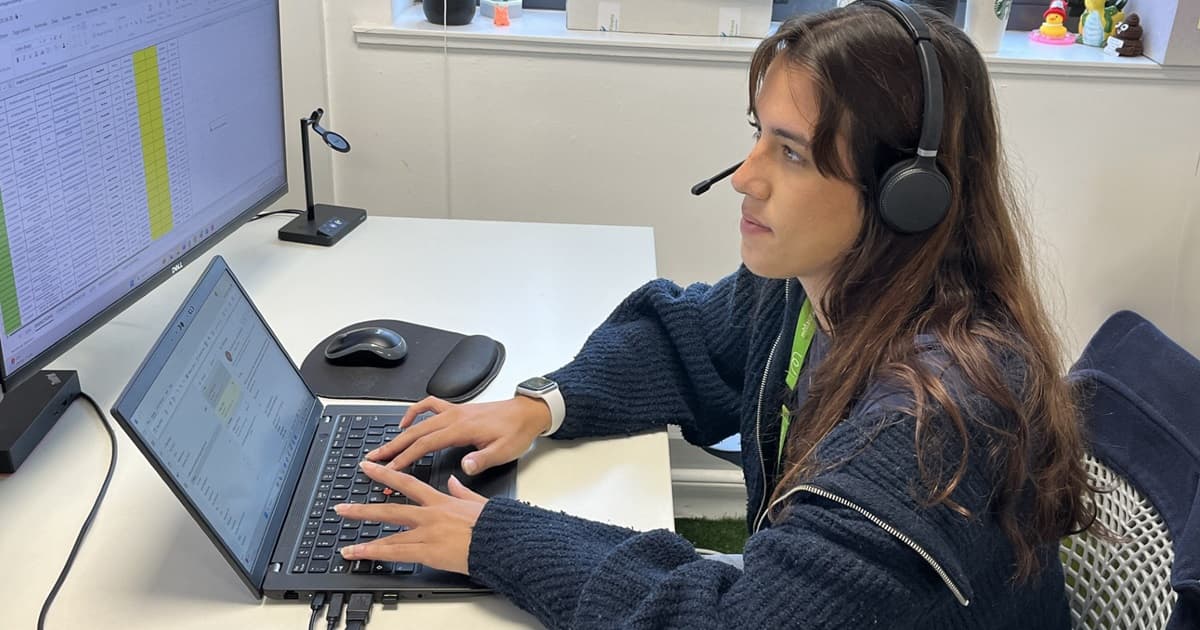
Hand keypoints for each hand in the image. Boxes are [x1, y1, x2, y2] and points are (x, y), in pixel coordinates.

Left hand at [335, 461, 485, 574]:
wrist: (502, 542)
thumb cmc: (494, 525)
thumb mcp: (477, 502)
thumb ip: (461, 491)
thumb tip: (453, 482)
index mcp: (441, 501)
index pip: (407, 483)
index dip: (386, 474)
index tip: (370, 468)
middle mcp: (429, 515)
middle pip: (390, 510)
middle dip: (363, 509)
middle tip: (342, 508)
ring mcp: (427, 534)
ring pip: (389, 535)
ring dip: (365, 541)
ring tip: (346, 544)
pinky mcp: (428, 552)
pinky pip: (396, 553)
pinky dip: (376, 554)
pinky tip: (361, 555)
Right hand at [367, 396, 550, 475]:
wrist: (527, 413)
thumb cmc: (517, 432)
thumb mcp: (504, 451)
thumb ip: (482, 459)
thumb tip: (464, 466)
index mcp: (462, 429)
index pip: (425, 445)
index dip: (405, 458)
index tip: (390, 471)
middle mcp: (454, 417)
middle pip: (415, 433)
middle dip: (392, 447)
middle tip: (374, 459)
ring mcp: (454, 411)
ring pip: (419, 422)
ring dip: (399, 434)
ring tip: (384, 446)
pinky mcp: (457, 410)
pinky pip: (429, 406)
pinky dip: (414, 412)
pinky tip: (406, 422)